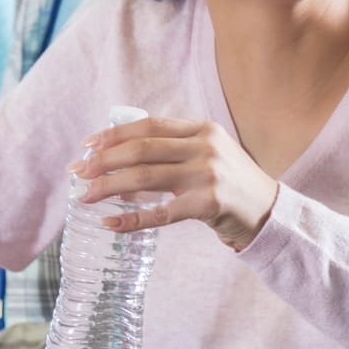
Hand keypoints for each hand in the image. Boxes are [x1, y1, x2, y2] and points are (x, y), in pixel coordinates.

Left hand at [71, 116, 278, 250]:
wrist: (270, 211)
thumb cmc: (232, 184)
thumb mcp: (211, 152)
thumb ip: (176, 147)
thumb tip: (122, 153)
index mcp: (201, 129)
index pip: (148, 126)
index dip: (113, 135)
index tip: (87, 145)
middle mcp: (204, 147)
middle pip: (141, 149)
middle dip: (103, 160)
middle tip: (78, 171)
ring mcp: (208, 176)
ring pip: (144, 178)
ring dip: (109, 186)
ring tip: (85, 195)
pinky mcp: (208, 205)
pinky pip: (161, 213)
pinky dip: (131, 220)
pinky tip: (110, 223)